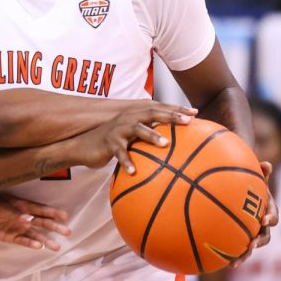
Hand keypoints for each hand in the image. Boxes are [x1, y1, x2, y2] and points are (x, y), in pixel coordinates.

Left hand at [0, 194, 71, 250]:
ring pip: (36, 235)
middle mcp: (25, 218)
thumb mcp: (2, 207)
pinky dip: (31, 244)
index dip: (53, 212)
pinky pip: (24, 241)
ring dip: (46, 240)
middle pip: (43, 223)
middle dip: (55, 227)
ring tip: (57, 247)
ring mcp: (19, 228)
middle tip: (68, 232)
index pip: (41, 210)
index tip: (65, 216)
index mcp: (24, 207)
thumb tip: (30, 219)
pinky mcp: (12, 237)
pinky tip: (39, 248)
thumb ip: (16, 213)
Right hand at [69, 102, 195, 170]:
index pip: (160, 109)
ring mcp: (118, 129)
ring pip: (137, 129)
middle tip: (188, 121)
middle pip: (152, 113)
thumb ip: (148, 136)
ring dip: (151, 135)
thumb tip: (172, 145)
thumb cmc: (112, 143)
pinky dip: (127, 162)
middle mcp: (128, 118)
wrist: (84, 146)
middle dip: (171, 116)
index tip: (196, 113)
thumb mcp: (132, 138)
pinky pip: (120, 152)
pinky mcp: (108, 142)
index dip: (177, 108)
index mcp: (136, 116)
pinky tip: (134, 172)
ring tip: (165, 144)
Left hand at [223, 160, 278, 268]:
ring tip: (236, 261)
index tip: (264, 220)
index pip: (273, 216)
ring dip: (246, 255)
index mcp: (267, 210)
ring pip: (252, 247)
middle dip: (259, 241)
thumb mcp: (254, 179)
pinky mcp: (243, 241)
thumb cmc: (249, 186)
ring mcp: (253, 234)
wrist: (241, 198)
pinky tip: (225, 264)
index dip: (271, 219)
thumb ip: (259, 173)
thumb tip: (266, 164)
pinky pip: (240, 251)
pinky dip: (234, 257)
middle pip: (266, 236)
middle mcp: (262, 225)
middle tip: (252, 244)